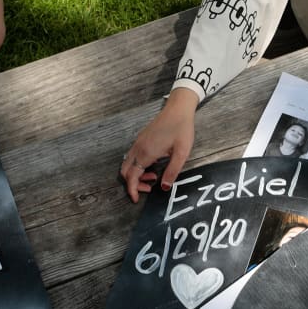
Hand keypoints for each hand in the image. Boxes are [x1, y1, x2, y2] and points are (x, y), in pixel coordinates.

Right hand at [123, 88, 198, 202]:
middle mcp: (138, 148)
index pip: (132, 176)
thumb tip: (164, 187)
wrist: (178, 108)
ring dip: (136, 174)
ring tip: (154, 177)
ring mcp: (138, 142)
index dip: (132, 190)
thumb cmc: (181, 128)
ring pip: (128, 164)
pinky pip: (132, 156)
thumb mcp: (182, 153)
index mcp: (146, 153)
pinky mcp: (141, 139)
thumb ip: (172, 171)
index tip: (136, 200)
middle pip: (125, 171)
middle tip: (149, 189)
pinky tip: (153, 166)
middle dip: (133, 183)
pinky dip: (138, 166)